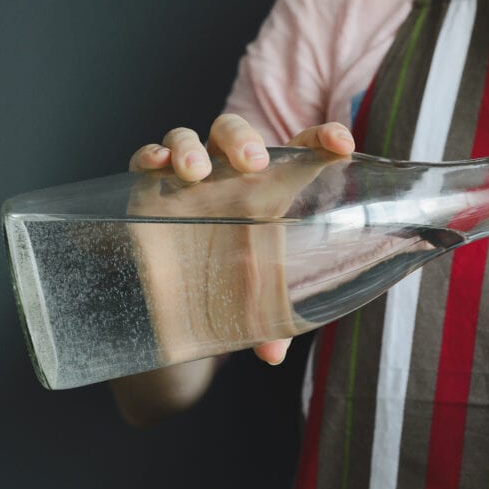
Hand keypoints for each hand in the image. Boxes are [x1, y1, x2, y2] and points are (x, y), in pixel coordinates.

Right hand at [126, 116, 355, 364]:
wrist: (176, 293)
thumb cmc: (231, 282)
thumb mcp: (254, 304)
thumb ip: (269, 325)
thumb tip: (273, 355)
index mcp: (268, 189)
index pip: (299, 150)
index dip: (322, 138)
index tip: (342, 143)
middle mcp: (227, 176)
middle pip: (235, 133)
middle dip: (243, 140)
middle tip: (252, 164)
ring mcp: (188, 179)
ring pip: (189, 137)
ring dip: (192, 147)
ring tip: (196, 173)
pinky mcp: (149, 187)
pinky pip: (145, 158)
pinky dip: (150, 154)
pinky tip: (156, 165)